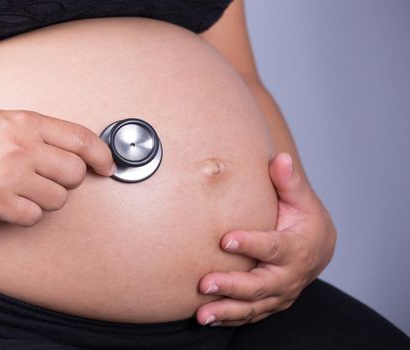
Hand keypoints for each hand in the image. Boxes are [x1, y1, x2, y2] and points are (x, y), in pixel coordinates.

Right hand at [0, 110, 115, 226]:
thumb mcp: (8, 120)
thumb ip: (43, 133)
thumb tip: (80, 151)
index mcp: (28, 123)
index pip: (82, 139)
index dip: (102, 155)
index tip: (107, 166)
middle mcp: (22, 147)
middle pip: (75, 173)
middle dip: (69, 180)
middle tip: (50, 178)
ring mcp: (10, 176)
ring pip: (59, 199)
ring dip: (48, 199)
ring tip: (26, 189)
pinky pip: (35, 218)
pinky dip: (28, 214)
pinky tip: (13, 202)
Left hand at [196, 152, 336, 325]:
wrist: (319, 248)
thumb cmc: (306, 220)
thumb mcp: (302, 199)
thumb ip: (288, 181)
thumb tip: (279, 158)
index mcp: (297, 247)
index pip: (272, 247)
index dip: (250, 244)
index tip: (225, 240)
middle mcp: (289, 275)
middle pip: (260, 285)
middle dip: (232, 286)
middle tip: (205, 283)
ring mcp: (280, 293)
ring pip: (253, 306)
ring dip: (227, 310)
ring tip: (202, 314)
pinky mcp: (271, 303)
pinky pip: (250, 315)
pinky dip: (230, 318)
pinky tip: (209, 319)